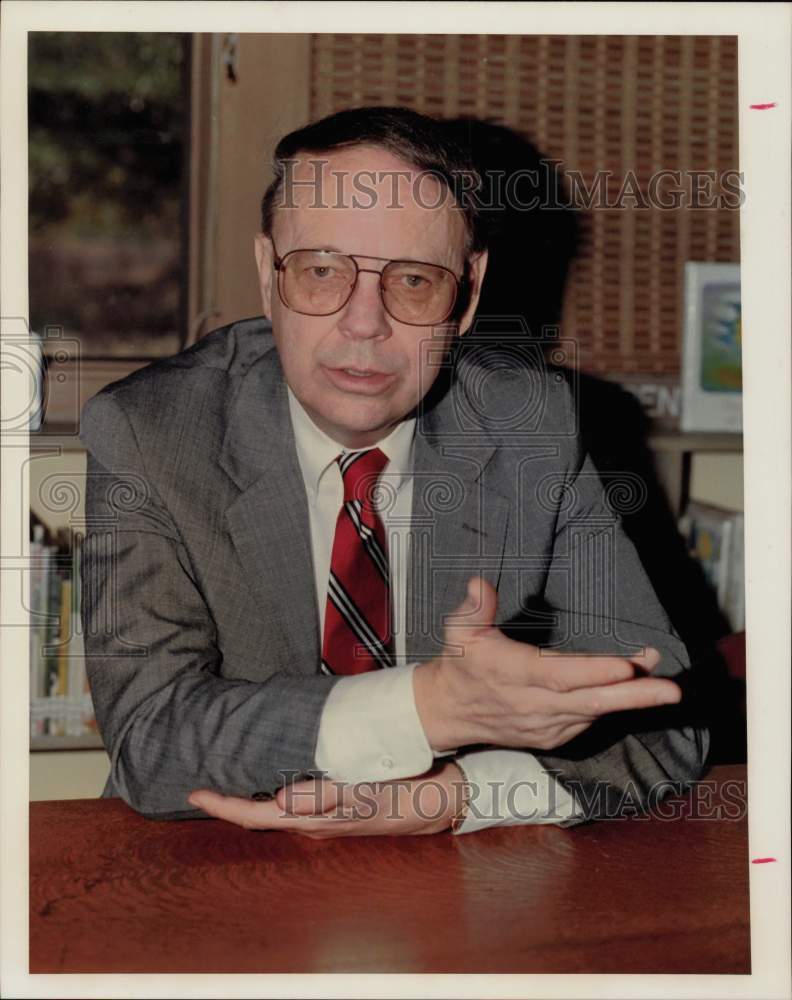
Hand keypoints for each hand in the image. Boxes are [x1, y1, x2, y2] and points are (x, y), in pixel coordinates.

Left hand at [187, 761, 466, 837]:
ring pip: (276, 807)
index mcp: (317, 819)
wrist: (444, 797)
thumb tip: (280, 800)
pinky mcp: (339, 800)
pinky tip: (271, 772)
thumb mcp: (369, 795)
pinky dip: (275, 787)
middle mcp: (316, 820)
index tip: (194, 794)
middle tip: (202, 781)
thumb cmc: (408, 795)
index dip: (224, 806)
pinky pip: (296, 796)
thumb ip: (326, 797)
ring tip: (227, 774)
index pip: (257, 816)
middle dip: (230, 801)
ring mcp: (327, 813)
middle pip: (260, 814)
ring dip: (250, 794)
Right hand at [413, 576, 681, 752]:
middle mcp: (532, 704)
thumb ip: (473, 608)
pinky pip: (589, 721)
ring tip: (663, 681)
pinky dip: (612, 706)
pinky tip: (633, 689)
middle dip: (633, 695)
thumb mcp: (458, 631)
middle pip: (589, 702)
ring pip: (595, 713)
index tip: (625, 665)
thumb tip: (480, 584)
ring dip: (630, 698)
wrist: (449, 712)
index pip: (557, 675)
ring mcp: (545, 725)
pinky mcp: (553, 736)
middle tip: (671, 690)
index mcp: (511, 673)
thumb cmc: (461, 664)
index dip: (593, 672)